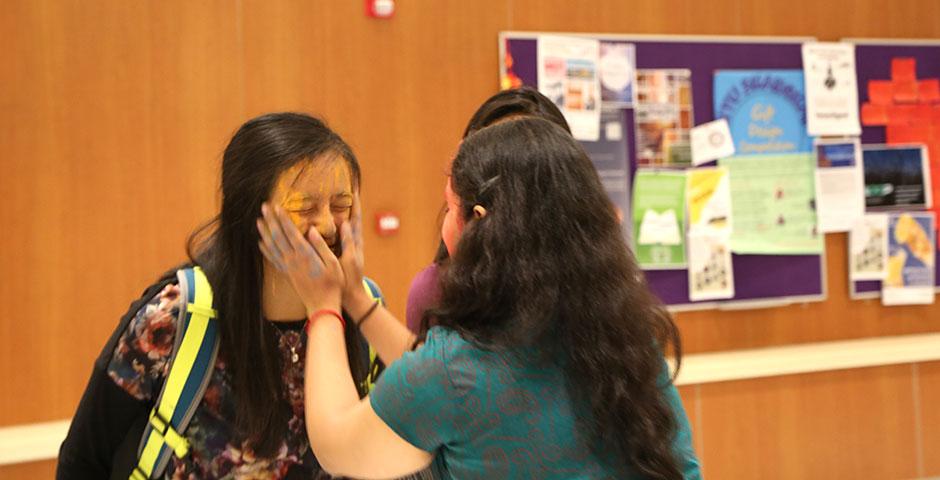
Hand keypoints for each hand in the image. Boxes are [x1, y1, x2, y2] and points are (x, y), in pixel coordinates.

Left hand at [257, 203, 342, 315]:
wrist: (322, 305)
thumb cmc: (333, 283)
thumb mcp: (332, 263)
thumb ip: (321, 245)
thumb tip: (311, 230)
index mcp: (305, 255)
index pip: (290, 232)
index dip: (282, 219)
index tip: (277, 206)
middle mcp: (293, 260)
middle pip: (277, 236)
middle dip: (270, 221)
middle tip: (264, 207)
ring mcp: (288, 267)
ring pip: (272, 247)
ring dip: (264, 233)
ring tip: (258, 221)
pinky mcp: (287, 273)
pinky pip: (273, 259)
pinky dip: (265, 250)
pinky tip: (261, 243)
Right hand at [339, 194, 372, 315]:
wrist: (351, 295)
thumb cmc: (350, 278)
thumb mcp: (349, 259)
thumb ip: (348, 241)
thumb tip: (345, 222)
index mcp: (356, 243)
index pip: (357, 219)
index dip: (356, 205)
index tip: (354, 191)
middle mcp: (353, 243)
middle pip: (352, 220)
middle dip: (349, 206)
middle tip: (346, 191)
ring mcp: (348, 248)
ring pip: (345, 228)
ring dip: (340, 215)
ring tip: (334, 202)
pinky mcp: (341, 254)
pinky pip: (338, 237)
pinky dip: (333, 228)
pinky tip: (325, 223)